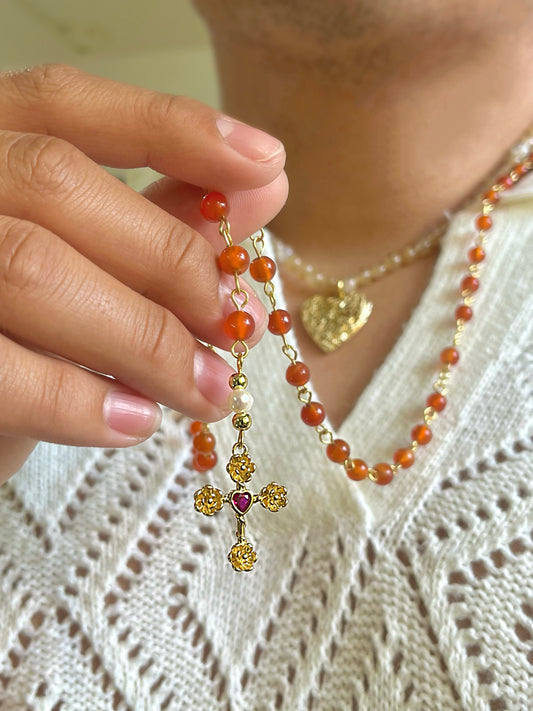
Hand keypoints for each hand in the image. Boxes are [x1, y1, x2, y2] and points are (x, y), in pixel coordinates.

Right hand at [0, 64, 287, 482]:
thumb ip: (159, 221)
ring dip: (147, 342)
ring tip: (206, 392)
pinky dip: (81, 402)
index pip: (66, 104)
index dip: (170, 128)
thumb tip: (265, 187)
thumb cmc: (23, 335)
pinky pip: (3, 371)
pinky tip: (136, 422)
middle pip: (58, 184)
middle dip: (170, 260)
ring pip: (36, 270)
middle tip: (235, 329)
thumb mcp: (85, 272)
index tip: (267, 163)